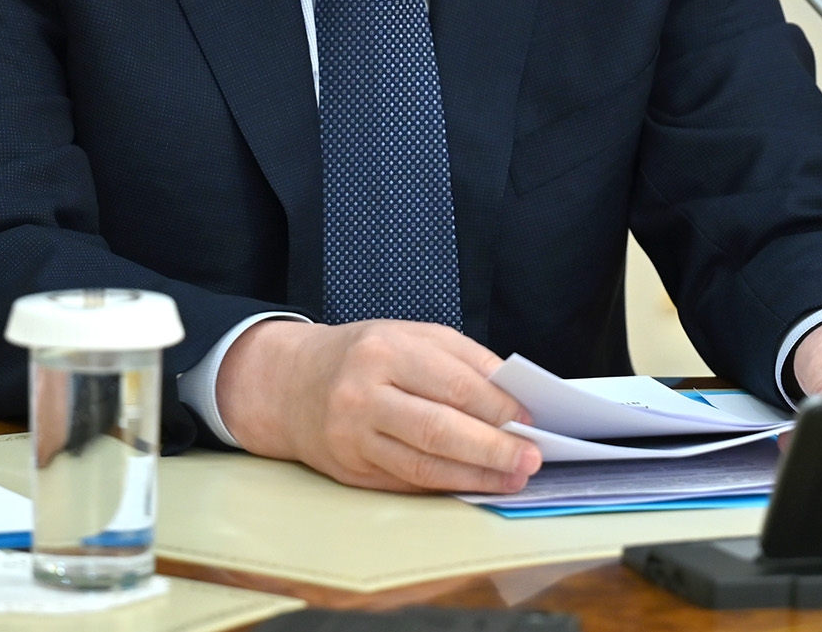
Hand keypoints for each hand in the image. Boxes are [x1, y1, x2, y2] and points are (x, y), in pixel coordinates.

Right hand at [213, 318, 541, 493]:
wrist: (290, 383)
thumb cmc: (362, 355)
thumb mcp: (409, 335)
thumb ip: (462, 360)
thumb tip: (512, 397)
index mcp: (384, 350)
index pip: (452, 383)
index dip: (497, 407)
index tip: (531, 420)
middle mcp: (363, 395)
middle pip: (439, 430)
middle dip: (493, 448)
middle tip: (531, 459)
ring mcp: (353, 438)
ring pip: (424, 465)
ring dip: (476, 476)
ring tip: (512, 478)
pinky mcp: (350, 471)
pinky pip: (407, 483)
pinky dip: (447, 485)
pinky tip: (476, 484)